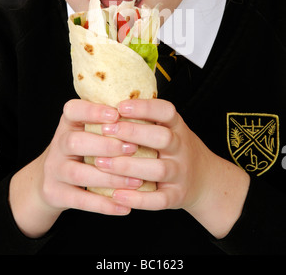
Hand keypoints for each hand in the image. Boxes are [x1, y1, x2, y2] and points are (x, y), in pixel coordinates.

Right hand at [9, 99, 142, 237]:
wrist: (53, 179)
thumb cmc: (85, 149)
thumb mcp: (91, 131)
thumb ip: (112, 124)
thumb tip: (149, 116)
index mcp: (69, 123)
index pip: (73, 110)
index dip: (93, 111)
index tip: (116, 114)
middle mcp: (58, 144)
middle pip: (74, 141)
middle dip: (105, 145)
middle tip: (132, 148)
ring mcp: (54, 169)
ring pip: (77, 173)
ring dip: (109, 177)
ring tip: (136, 181)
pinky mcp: (55, 193)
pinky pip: (79, 200)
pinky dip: (103, 204)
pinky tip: (124, 206)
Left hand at [94, 98, 249, 237]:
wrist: (204, 180)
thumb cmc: (172, 149)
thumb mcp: (167, 128)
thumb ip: (144, 119)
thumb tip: (105, 105)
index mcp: (177, 127)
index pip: (166, 111)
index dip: (144, 108)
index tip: (120, 106)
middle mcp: (181, 148)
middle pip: (162, 138)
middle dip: (133, 133)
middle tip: (106, 130)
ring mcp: (180, 172)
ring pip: (158, 169)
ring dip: (128, 166)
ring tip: (101, 163)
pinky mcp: (176, 196)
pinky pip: (158, 199)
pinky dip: (137, 199)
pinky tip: (116, 195)